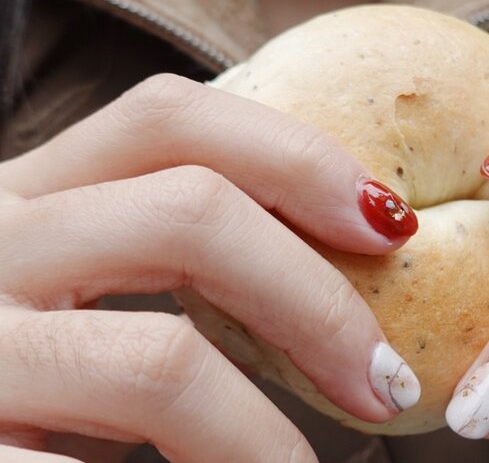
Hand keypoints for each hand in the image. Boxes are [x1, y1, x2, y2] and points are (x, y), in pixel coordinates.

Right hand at [0, 74, 420, 462]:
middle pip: (191, 212)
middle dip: (316, 300)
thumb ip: (170, 274)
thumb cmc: (24, 381)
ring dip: (264, 437)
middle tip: (387, 382)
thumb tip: (337, 310)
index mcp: (28, 197)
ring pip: (158, 362)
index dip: (300, 157)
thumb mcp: (77, 300)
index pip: (174, 118)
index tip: (391, 225)